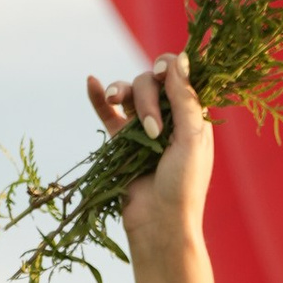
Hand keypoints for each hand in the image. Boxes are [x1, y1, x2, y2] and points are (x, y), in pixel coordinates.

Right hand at [87, 53, 212, 258]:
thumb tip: (180, 58)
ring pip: (129, 93)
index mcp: (192, 116)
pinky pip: (107, 112)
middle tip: (153, 132)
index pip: (178, 76)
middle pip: (149, 82)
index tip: (161, 76)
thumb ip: (184, 99)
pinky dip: (98, 97)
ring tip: (117, 102)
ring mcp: (143, 128)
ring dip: (122, 92)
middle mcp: (168, 118)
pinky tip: (90, 82)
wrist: (159, 224)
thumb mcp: (191, 139)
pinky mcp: (120, 142)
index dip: (168, 69)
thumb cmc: (183, 186)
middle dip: (147, 99)